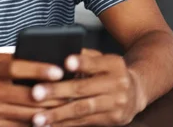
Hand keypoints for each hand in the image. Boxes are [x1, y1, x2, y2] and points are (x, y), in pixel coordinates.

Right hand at [0, 54, 66, 126]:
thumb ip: (16, 61)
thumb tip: (48, 64)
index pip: (18, 68)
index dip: (40, 70)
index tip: (59, 72)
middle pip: (30, 96)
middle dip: (55, 96)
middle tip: (73, 93)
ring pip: (31, 115)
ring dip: (52, 113)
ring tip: (68, 108)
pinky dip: (39, 125)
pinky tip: (50, 121)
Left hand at [29, 49, 146, 126]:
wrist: (137, 92)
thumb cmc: (109, 71)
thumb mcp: (102, 58)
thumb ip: (83, 56)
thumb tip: (56, 53)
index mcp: (113, 64)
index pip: (95, 62)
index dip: (80, 63)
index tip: (65, 63)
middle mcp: (117, 84)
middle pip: (83, 88)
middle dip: (57, 92)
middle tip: (35, 93)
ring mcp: (116, 104)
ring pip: (82, 109)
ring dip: (58, 114)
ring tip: (38, 118)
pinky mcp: (113, 119)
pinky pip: (85, 122)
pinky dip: (65, 124)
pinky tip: (49, 125)